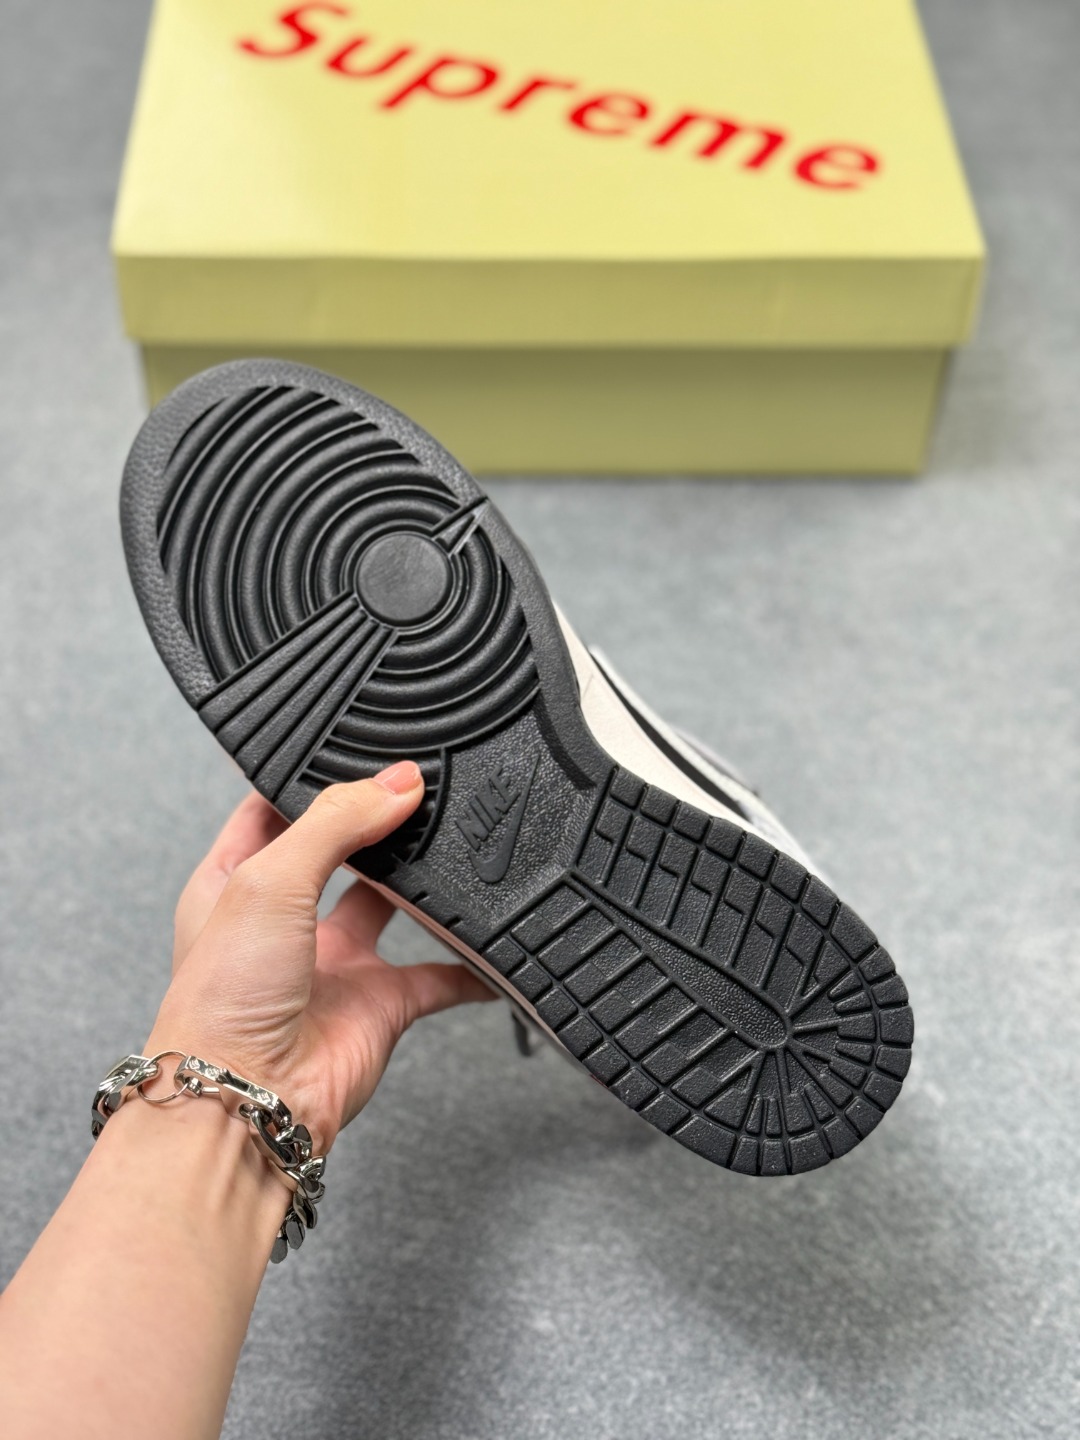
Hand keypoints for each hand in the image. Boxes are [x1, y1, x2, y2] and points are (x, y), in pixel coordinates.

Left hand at [146, 761, 493, 1151]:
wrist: (249, 1102)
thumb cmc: (222, 1001)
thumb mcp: (268, 878)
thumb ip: (336, 822)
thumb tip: (397, 783)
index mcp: (233, 882)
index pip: (270, 810)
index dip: (309, 780)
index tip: (356, 749)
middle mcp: (283, 920)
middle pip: (341, 851)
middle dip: (377, 823)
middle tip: (420, 789)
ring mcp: (333, 964)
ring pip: (392, 906)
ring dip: (423, 882)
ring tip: (456, 840)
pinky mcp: (378, 1006)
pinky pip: (438, 976)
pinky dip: (470, 964)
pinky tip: (493, 943)